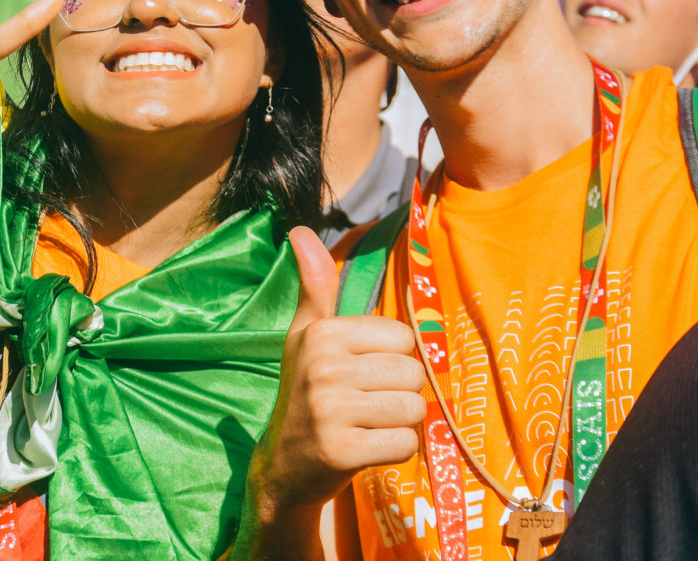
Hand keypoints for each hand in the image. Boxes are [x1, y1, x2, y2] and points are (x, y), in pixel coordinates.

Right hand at [252, 227, 427, 527]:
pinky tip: (367, 449)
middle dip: (398, 395)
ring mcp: (331, 410)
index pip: (404, 339)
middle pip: (412, 374)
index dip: (392, 360)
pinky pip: (405, 444)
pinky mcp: (342, 451)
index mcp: (323, 333)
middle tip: (365, 406)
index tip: (363, 375)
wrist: (284, 467)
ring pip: (413, 410)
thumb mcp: (306, 336)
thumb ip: (315, 285)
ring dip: (399, 424)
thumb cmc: (305, 392)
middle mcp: (324, 367)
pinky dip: (395, 452)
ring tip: (367, 426)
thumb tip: (299, 230)